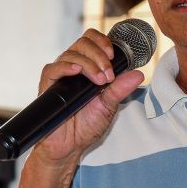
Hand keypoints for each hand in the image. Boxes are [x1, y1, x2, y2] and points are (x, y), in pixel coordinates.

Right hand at [32, 28, 143, 168]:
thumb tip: (138, 74)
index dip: (102, 41)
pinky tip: (76, 71)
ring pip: (71, 53)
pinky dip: (65, 67)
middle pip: (82, 43)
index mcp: (88, 68)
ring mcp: (60, 76)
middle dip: (99, 55)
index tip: (113, 56)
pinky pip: (52, 68)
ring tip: (99, 81)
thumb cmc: (87, 126)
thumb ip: (121, 89)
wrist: (70, 146)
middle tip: (108, 75)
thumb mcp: (109, 106)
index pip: (91, 40)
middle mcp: (73, 68)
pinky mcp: (48, 86)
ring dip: (89, 64)